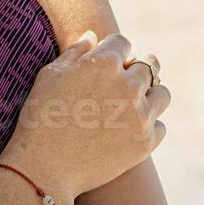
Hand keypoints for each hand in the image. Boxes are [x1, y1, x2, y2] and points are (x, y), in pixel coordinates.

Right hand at [0, 30, 169, 204]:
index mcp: (104, 63)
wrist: (45, 167)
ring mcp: (140, 115)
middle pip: (149, 64)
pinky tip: (129, 130)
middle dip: (136, 69)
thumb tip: (93, 36)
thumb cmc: (40, 118)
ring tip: (132, 105)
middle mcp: (128, 85)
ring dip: (150, 95)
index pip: (123, 42)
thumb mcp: (49, 76)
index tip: (107, 62)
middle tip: (123, 82)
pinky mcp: (146, 142)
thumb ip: (74, 52)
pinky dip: (147, 126)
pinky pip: (160, 126)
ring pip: (162, 94)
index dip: (113, 50)